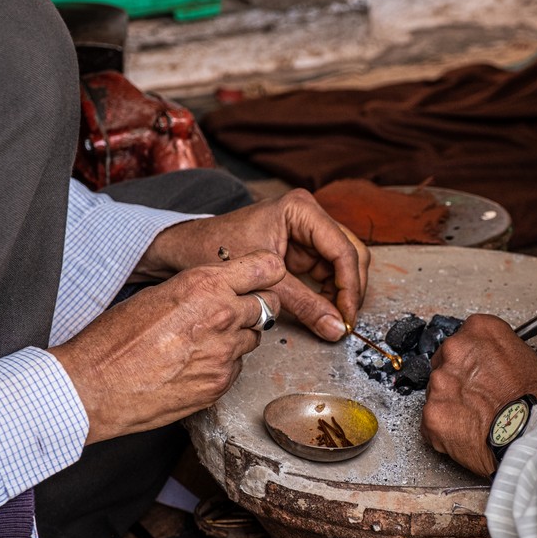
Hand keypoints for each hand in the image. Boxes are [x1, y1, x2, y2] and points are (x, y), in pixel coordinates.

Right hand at [49, 251, 284, 443]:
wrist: (94, 386)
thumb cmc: (115, 338)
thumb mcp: (159, 293)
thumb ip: (199, 289)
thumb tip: (222, 289)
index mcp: (205, 285)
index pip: (267, 268)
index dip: (267, 273)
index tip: (262, 278)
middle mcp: (222, 316)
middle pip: (269, 305)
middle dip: (257, 306)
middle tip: (235, 312)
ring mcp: (225, 353)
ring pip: (254, 338)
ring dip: (238, 337)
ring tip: (203, 342)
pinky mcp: (221, 383)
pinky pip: (237, 367)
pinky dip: (224, 364)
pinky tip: (195, 364)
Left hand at [138, 189, 369, 340]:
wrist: (185, 250)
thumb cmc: (215, 251)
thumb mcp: (264, 281)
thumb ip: (304, 305)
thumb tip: (336, 328)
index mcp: (301, 210)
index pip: (342, 248)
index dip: (350, 285)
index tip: (348, 315)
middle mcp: (310, 216)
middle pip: (351, 253)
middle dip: (351, 288)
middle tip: (346, 321)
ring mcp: (308, 232)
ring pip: (344, 263)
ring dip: (343, 292)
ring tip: (335, 319)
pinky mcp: (303, 249)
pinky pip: (329, 271)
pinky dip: (330, 292)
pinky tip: (324, 311)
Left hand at [421, 314, 536, 477]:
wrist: (533, 436)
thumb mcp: (528, 359)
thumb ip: (499, 354)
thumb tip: (491, 365)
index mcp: (479, 330)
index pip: (463, 339)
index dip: (472, 360)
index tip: (479, 372)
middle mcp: (455, 350)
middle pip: (444, 363)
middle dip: (457, 381)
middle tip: (478, 398)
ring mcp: (439, 382)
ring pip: (436, 393)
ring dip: (450, 405)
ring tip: (476, 419)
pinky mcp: (431, 414)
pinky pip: (431, 423)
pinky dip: (444, 430)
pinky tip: (467, 434)